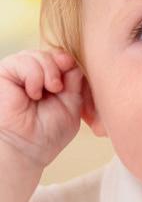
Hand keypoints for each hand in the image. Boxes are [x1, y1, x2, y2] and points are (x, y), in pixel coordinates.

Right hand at [0, 49, 83, 169]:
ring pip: (39, 54)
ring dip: (49, 71)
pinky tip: (33, 93)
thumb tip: (71, 59)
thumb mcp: (72, 104)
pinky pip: (23, 60)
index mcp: (53, 81)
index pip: (64, 59)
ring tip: (48, 91)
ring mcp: (20, 73)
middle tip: (58, 88)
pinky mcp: (5, 72)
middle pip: (53, 53)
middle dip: (60, 66)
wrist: (27, 148)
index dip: (71, 63)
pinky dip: (34, 76)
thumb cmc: (49, 132)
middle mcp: (36, 75)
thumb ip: (74, 81)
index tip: (74, 74)